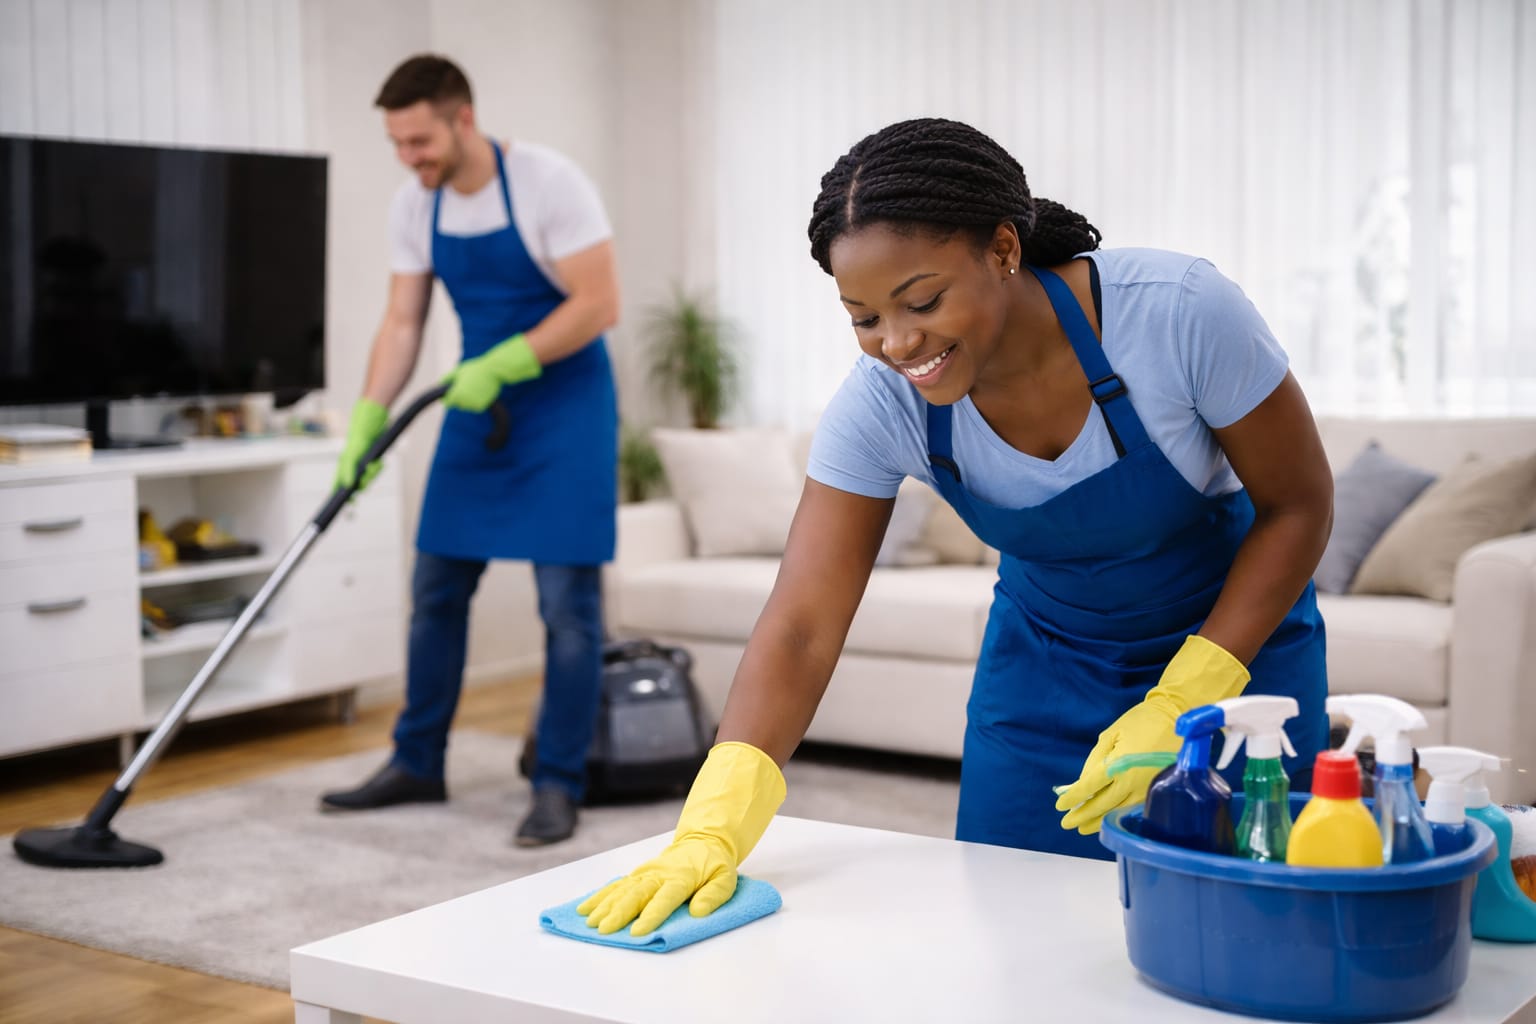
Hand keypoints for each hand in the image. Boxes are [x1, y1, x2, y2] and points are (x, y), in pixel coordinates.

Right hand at [333, 398, 388, 491]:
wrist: (373, 424)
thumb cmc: (359, 438)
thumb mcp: (352, 455)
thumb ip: (348, 470)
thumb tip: (347, 486)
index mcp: (343, 467)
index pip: (339, 485)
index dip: (343, 496)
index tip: (351, 503)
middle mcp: (352, 467)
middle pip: (358, 485)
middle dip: (365, 482)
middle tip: (370, 472)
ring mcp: (363, 464)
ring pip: (369, 479)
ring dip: (373, 474)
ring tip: (375, 464)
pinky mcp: (373, 460)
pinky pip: (376, 471)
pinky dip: (379, 468)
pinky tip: (379, 461)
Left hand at [442, 333, 540, 412]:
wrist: (493, 371)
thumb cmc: (475, 369)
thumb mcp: (458, 371)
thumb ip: (447, 378)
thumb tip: (440, 384)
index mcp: (456, 393)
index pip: (448, 403)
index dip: (448, 398)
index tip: (450, 394)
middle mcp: (464, 401)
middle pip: (458, 405)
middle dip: (460, 398)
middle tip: (467, 386)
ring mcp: (473, 405)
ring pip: (467, 406)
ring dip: (468, 400)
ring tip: (474, 387)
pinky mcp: (482, 407)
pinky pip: (475, 407)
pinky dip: (477, 402)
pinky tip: (480, 392)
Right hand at [577, 742, 784, 935]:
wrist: (702, 841)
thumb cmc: (714, 865)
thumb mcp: (725, 878)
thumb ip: (713, 895)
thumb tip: (698, 912)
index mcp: (681, 877)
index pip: (664, 897)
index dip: (651, 914)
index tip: (637, 931)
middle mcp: (659, 874)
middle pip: (636, 894)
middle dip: (619, 912)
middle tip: (604, 929)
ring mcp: (646, 873)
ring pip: (623, 890)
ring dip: (605, 905)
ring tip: (590, 922)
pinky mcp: (638, 874)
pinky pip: (617, 885)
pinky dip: (600, 896)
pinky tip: (586, 908)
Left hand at [1055, 634, 1249, 834]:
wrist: (1178, 716)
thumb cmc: (1142, 721)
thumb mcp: (1112, 734)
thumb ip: (1096, 758)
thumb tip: (1083, 781)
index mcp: (1118, 765)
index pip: (1089, 787)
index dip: (1074, 797)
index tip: (1060, 805)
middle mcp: (1132, 782)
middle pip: (1102, 805)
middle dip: (1082, 816)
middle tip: (1067, 823)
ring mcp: (1147, 789)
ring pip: (1118, 811)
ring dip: (1099, 820)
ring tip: (1083, 827)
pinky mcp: (1158, 791)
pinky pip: (1133, 807)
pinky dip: (1117, 814)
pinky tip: (1108, 818)